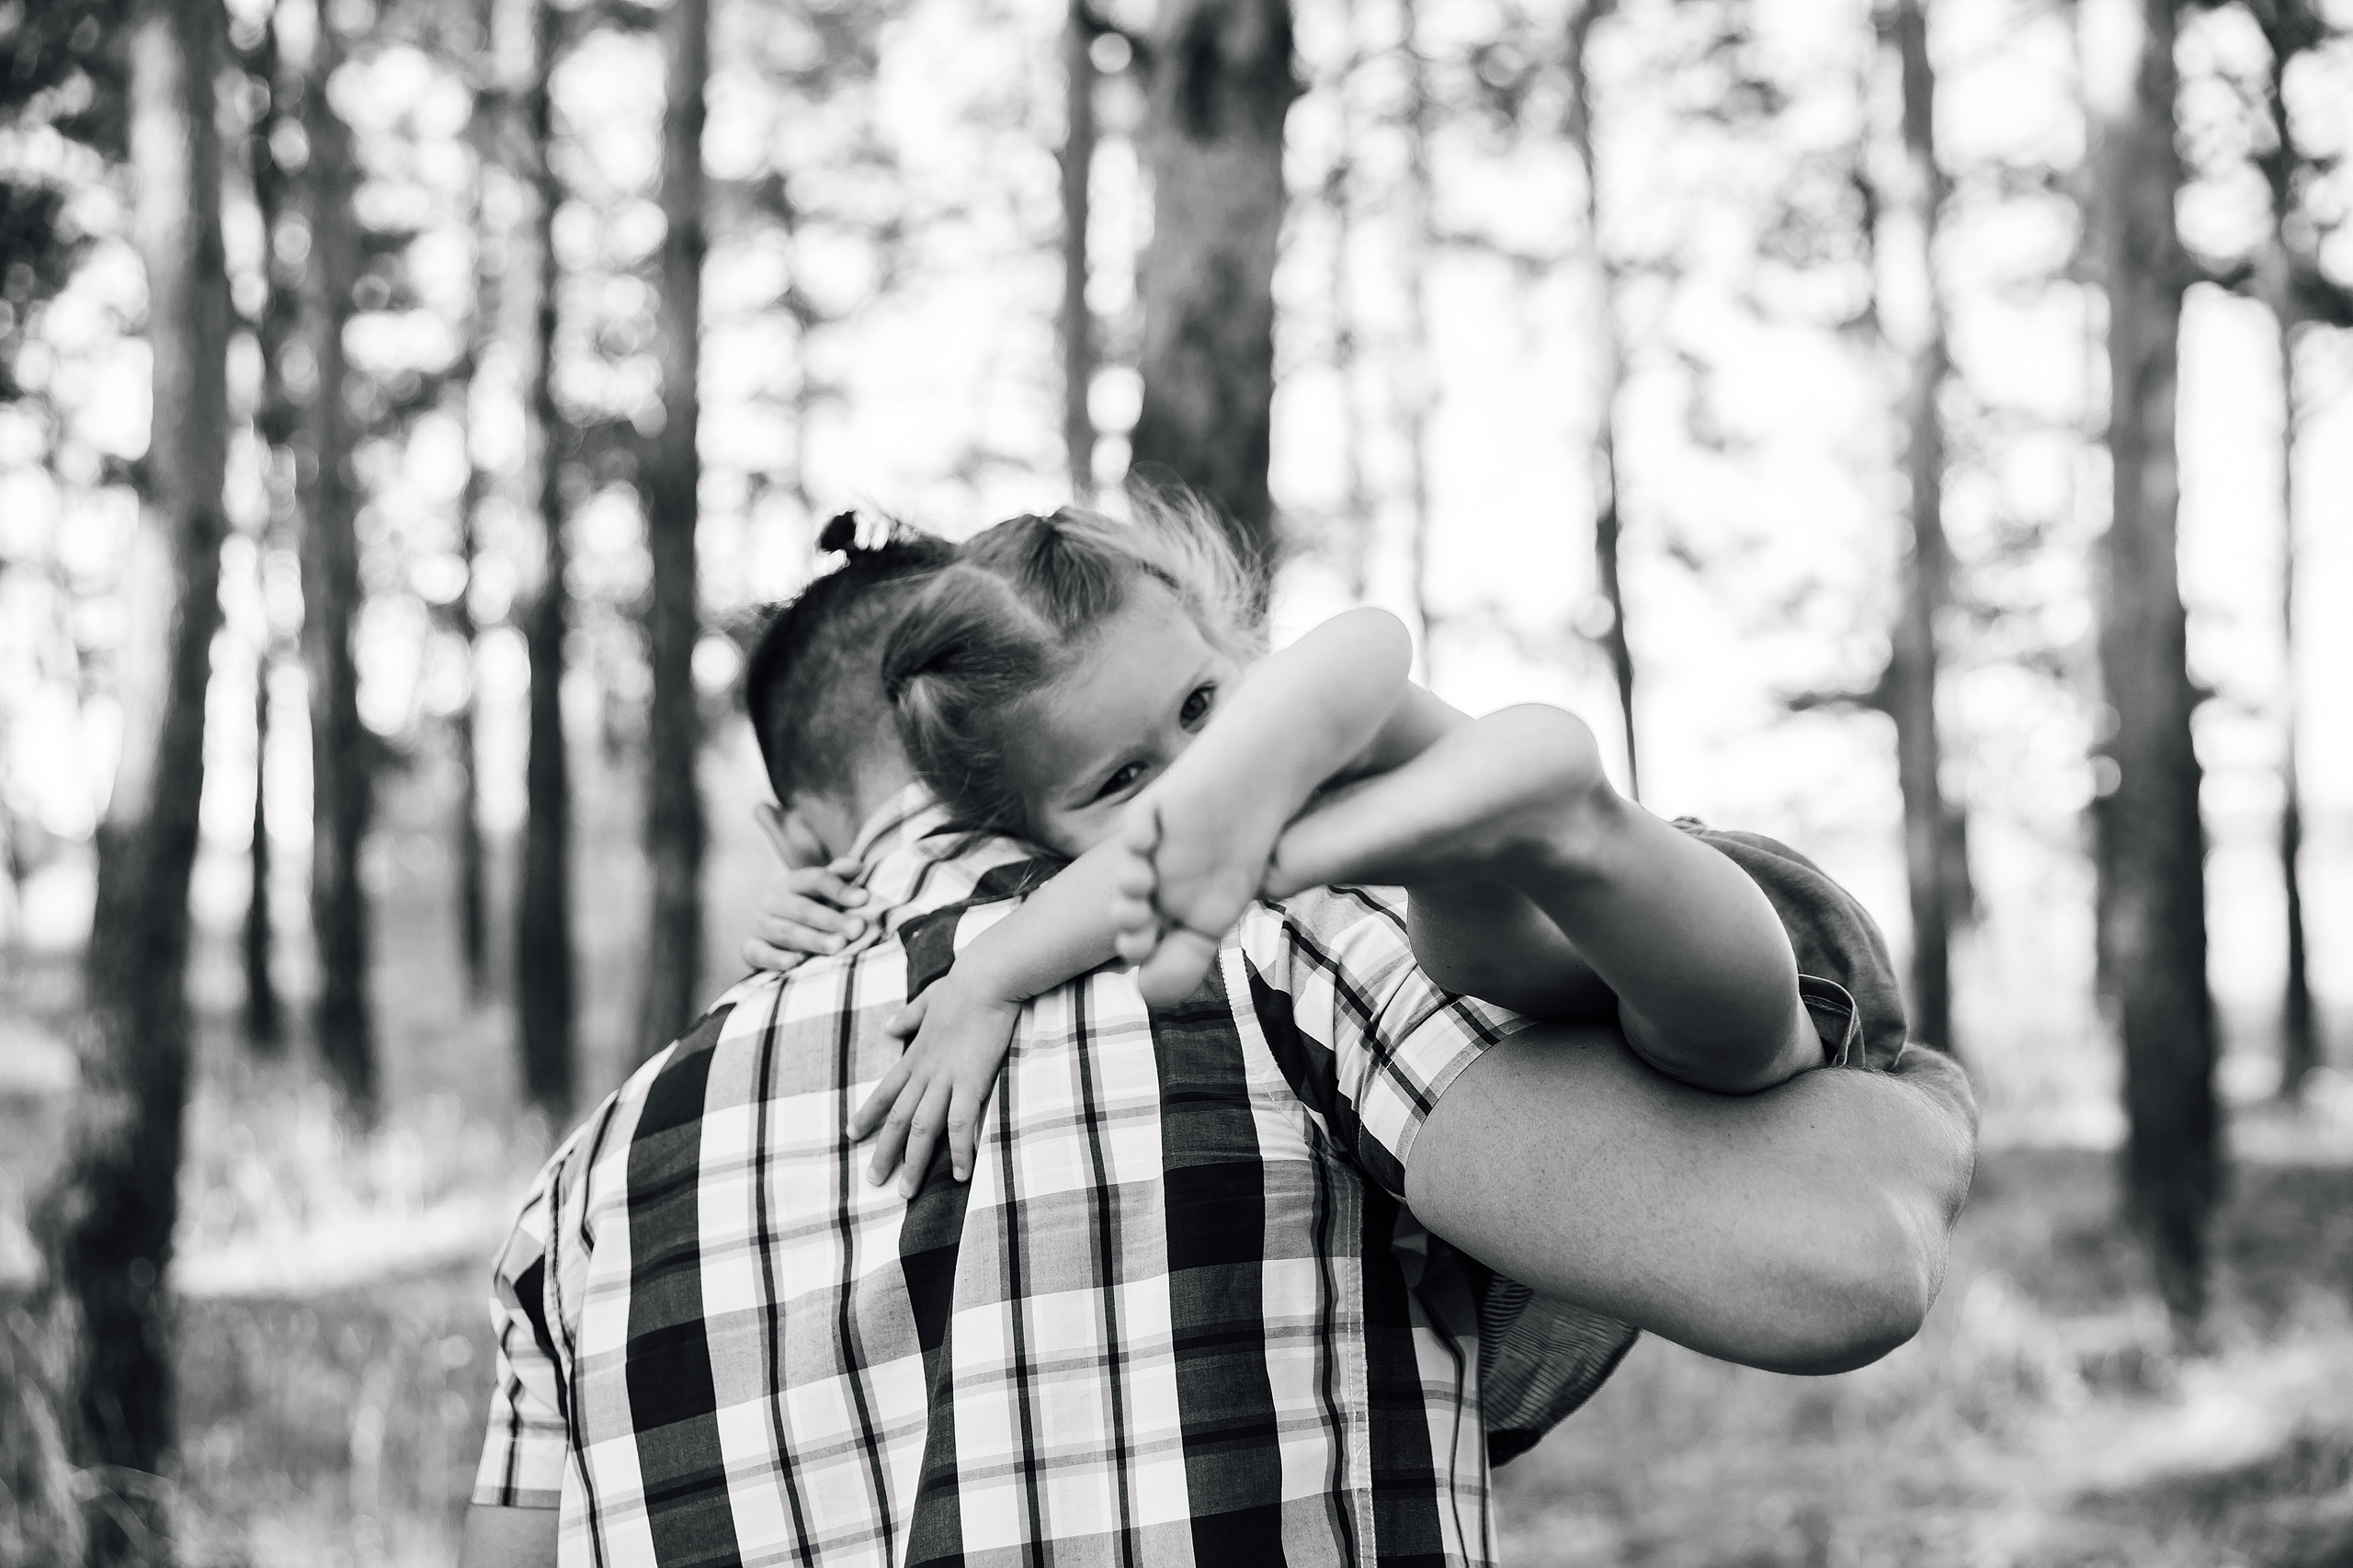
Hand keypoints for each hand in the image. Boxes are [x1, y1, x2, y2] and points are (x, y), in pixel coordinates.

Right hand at [741, 857, 870, 972]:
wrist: (763, 931)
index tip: (863, 898)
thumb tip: (857, 865)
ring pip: (787, 932)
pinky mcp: (749, 948)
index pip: (816, 880)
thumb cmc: (802, 909)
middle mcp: (773, 900)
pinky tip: (795, 963)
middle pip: (803, 908)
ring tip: (838, 946)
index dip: (839, 889)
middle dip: (832, 919)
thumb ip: (837, 878)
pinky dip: (775, 958)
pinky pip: (759, 953)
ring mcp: (759, 924)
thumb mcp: (818, 892)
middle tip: (857, 929)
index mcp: (793, 883)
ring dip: (813, 939)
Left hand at [849, 979, 1020, 1197]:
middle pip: (897, 1118)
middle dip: (883, 1151)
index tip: (851, 1134)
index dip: (867, 1114)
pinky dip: (958, 1151)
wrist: (987, 976)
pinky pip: (960, 1124)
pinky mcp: (971, 1081)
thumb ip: (908, 1016)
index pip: (885, 1090)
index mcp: (916, 1053)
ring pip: (921, 1128)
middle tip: (872, 1180)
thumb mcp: (928, 998)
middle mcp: (925, 1070)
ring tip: (904, 1192)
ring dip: (912, 1162)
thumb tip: (889, 1026)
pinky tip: (959, 1174)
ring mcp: (946, 1078)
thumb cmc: (964, 984)